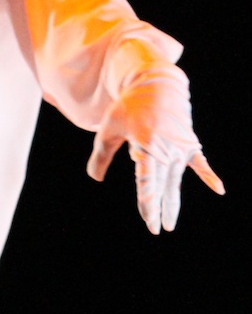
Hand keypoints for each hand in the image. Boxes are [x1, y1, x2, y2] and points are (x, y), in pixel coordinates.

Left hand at [87, 64, 224, 232]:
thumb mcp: (109, 128)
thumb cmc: (129, 106)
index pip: (147, 180)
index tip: (148, 219)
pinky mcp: (188, 144)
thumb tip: (94, 178)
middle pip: (162, 185)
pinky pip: (199, 164)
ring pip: (175, 180)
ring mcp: (180, 147)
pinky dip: (208, 176)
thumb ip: (101, 154)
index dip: (148, 201)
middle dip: (158, 208)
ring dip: (173, 202)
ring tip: (170, 224)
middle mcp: (166, 149)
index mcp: (146, 145)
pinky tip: (219, 190)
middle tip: (155, 230)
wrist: (157, 84)